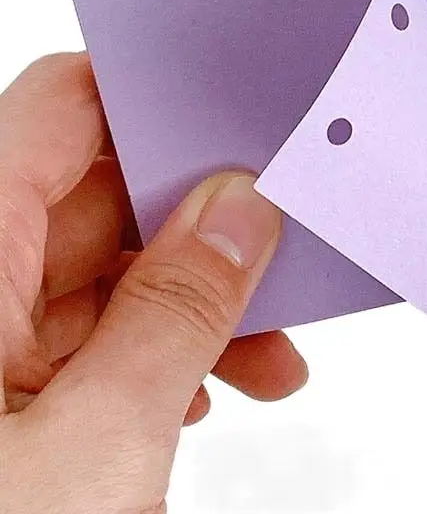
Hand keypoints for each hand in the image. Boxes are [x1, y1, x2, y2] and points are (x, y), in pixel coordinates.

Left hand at [0, 53, 307, 512]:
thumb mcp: (95, 447)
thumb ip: (180, 311)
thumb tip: (244, 209)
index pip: (64, 107)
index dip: (153, 92)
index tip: (242, 109)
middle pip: (102, 192)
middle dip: (204, 219)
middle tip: (285, 245)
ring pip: (109, 271)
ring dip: (198, 300)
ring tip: (271, 353)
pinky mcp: (0, 397)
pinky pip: (95, 335)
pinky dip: (162, 352)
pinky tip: (210, 388)